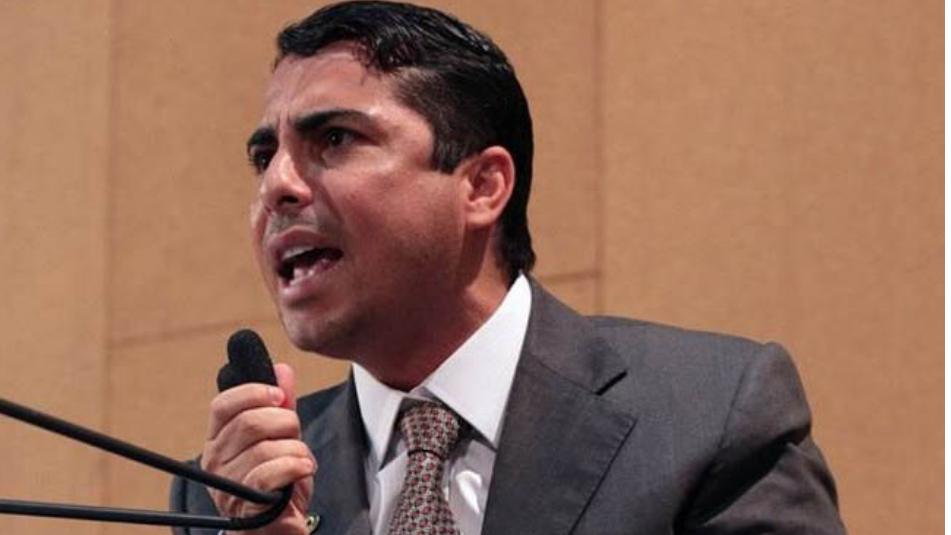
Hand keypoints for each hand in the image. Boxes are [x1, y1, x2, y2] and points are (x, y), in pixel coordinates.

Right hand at [201, 363, 315, 534]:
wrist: (278, 526)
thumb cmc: (278, 483)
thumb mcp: (282, 437)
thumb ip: (281, 404)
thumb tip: (282, 369)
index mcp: (219, 440)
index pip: (222, 405)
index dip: (252, 392)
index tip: (279, 395)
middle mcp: (216, 461)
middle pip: (250, 422)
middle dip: (285, 423)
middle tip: (295, 436)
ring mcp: (228, 483)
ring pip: (266, 447)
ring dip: (295, 450)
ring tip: (300, 460)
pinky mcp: (247, 503)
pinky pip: (271, 472)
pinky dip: (296, 466)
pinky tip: (303, 470)